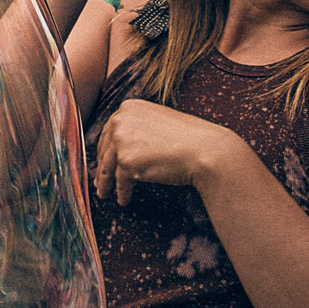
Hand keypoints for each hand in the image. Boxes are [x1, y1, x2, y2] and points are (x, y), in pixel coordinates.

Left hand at [91, 97, 242, 205]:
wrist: (208, 151)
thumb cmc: (191, 138)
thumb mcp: (160, 121)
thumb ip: (139, 127)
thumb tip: (123, 144)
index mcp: (129, 107)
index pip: (110, 130)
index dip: (106, 148)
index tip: (103, 159)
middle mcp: (121, 120)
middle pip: (105, 148)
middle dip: (102, 165)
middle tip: (100, 179)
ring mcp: (122, 140)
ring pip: (107, 166)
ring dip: (105, 182)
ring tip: (104, 193)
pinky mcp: (127, 161)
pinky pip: (120, 182)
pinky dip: (121, 192)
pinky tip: (123, 200)